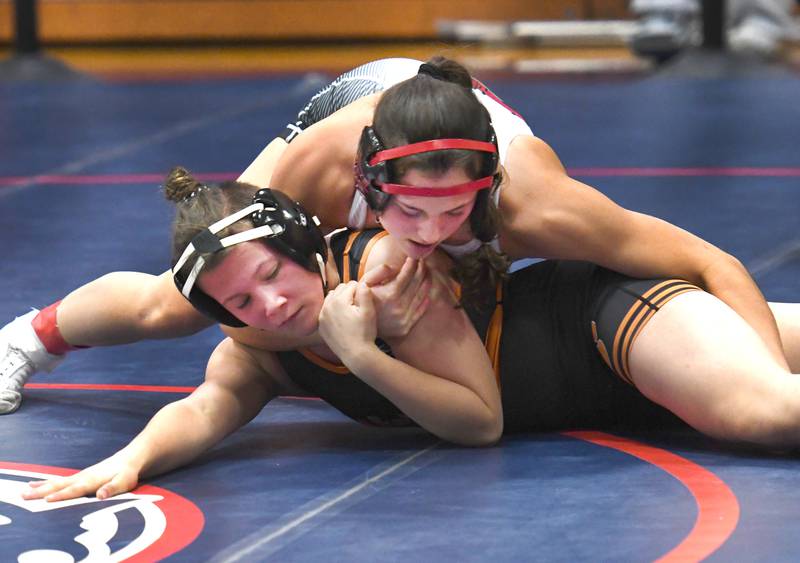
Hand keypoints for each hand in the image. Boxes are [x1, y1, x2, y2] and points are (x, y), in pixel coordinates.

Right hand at [21, 453, 140, 501]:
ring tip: (24, 491)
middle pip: (59, 486)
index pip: (74, 490)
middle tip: (23, 497)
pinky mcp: (79, 476)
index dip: (62, 496)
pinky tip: (37, 485)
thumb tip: (100, 495)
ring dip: (40, 487)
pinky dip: (46, 483)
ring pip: (56, 482)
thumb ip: (112, 488)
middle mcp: (82, 477)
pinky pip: (59, 481)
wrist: (128, 459)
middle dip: (42, 492)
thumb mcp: (124, 482)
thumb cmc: (127, 473)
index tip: (47, 500)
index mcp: (92, 480)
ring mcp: (79, 476)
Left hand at [319, 281, 377, 362]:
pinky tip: (342, 319)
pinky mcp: (321, 326)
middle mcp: (327, 306)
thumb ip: (365, 293)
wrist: (356, 355)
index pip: (351, 285)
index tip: (365, 300)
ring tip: (350, 310)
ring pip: (331, 299)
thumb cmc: (364, 333)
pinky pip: (326, 311)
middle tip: (358, 305)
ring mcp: (322, 317)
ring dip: (340, 300)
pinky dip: (333, 311)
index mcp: (338, 301)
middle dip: (349, 293)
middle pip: (339, 290)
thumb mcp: (369, 312)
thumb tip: (363, 282)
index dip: (360, 290)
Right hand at [363, 258, 430, 338]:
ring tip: (426, 272)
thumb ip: (378, 272)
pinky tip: (425, 291)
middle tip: (423, 261)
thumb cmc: (360, 302)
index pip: (407, 274)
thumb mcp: (364, 284)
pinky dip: (425, 299)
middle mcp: (399, 306)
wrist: (358, 327)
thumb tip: (393, 266)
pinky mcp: (406, 326)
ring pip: (422, 295)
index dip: (412, 263)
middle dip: (421, 269)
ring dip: (426, 281)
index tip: (414, 256)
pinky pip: (420, 310)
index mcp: (389, 294)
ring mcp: (404, 318)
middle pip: (417, 283)